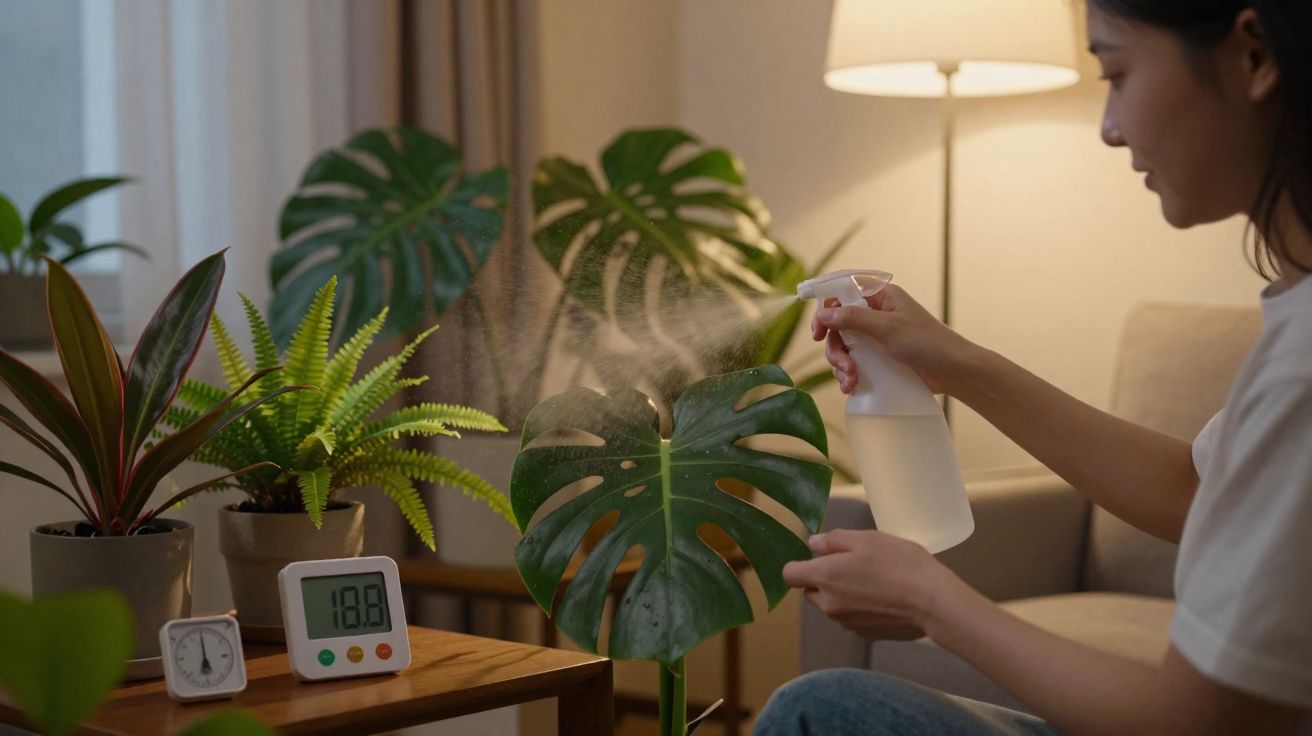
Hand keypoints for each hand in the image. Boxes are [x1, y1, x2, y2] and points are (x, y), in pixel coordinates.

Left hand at [782, 529, 959, 641]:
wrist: (933, 603)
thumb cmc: (900, 564)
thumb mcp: (868, 539)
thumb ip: (834, 540)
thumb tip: (812, 544)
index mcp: (825, 578)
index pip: (790, 575)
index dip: (800, 565)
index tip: (820, 558)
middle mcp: (829, 605)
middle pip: (811, 592)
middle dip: (824, 580)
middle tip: (854, 566)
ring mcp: (846, 623)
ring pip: (832, 606)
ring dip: (842, 595)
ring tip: (874, 581)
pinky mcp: (865, 635)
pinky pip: (852, 619)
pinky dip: (860, 610)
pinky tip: (884, 599)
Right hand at [811, 284, 981, 395]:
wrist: (954, 372)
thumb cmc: (927, 343)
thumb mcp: (888, 328)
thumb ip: (853, 318)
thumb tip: (823, 313)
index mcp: (880, 297)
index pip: (842, 293)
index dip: (825, 309)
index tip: (817, 332)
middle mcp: (876, 313)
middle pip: (838, 325)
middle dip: (836, 348)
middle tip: (844, 366)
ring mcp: (877, 336)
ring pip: (844, 346)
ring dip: (841, 364)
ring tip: (851, 380)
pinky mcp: (880, 357)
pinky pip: (854, 361)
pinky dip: (848, 374)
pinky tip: (851, 386)